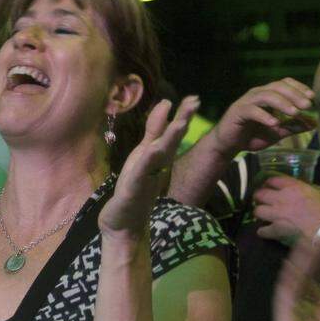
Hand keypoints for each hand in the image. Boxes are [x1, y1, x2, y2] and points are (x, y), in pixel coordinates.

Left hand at [99, 96, 199, 238]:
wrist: (124, 222)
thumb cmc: (136, 187)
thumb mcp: (144, 153)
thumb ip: (155, 130)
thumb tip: (166, 102)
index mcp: (160, 156)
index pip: (173, 132)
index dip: (184, 114)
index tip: (195, 98)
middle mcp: (157, 165)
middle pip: (172, 139)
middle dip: (183, 120)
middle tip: (195, 102)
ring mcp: (147, 177)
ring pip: (161, 154)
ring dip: (170, 138)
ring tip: (181, 122)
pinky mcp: (134, 189)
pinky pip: (142, 172)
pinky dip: (148, 160)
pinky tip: (153, 149)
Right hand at [206, 78, 314, 156]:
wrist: (228, 145)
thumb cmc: (251, 136)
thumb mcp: (277, 132)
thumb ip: (293, 127)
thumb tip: (313, 123)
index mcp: (267, 95)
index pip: (285, 83)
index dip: (299, 88)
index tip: (312, 98)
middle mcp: (257, 94)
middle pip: (278, 87)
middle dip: (295, 95)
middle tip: (307, 105)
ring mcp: (247, 102)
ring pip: (267, 95)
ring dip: (283, 103)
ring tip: (295, 113)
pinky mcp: (238, 112)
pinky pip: (252, 110)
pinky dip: (265, 116)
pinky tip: (275, 123)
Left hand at [252, 175, 319, 244]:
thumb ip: (316, 189)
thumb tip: (311, 189)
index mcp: (294, 188)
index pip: (273, 180)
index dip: (269, 183)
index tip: (269, 186)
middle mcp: (282, 198)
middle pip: (261, 194)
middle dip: (260, 197)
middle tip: (262, 200)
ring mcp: (277, 214)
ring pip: (257, 211)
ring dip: (260, 213)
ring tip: (263, 215)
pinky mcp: (276, 229)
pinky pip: (262, 230)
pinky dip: (263, 231)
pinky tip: (264, 231)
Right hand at [272, 240, 319, 320]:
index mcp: (306, 314)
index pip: (309, 282)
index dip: (314, 263)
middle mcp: (293, 312)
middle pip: (298, 279)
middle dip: (304, 257)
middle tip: (312, 233)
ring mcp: (286, 319)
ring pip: (291, 284)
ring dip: (298, 264)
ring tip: (307, 242)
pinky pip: (286, 299)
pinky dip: (290, 281)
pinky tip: (296, 265)